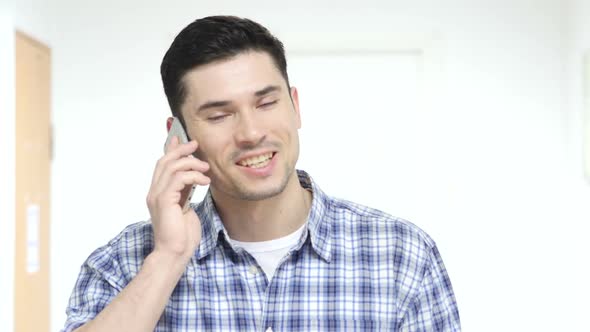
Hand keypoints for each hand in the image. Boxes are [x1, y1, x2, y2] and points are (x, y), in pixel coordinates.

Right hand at [146, 136, 209, 260]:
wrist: (175, 253)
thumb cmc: (182, 235)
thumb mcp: (186, 207)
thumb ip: (186, 192)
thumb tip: (194, 179)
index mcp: (159, 193)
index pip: (162, 165)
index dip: (171, 150)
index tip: (183, 139)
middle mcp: (154, 192)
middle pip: (164, 161)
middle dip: (181, 150)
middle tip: (196, 145)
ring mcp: (157, 196)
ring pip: (171, 167)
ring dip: (191, 163)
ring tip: (206, 168)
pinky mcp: (165, 201)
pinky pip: (178, 179)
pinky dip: (194, 176)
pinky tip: (205, 181)